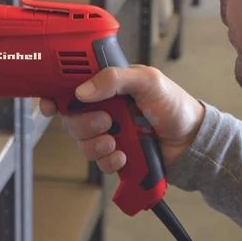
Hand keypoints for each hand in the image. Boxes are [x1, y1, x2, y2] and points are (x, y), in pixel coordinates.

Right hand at [39, 65, 204, 173]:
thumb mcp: (148, 81)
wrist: (191, 141)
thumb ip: (115, 78)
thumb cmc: (174, 105)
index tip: (50, 105)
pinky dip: (109, 161)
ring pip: (81, 142)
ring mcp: (108, 133)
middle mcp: (103, 108)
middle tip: (107, 122)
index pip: (70, 87)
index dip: (55, 96)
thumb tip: (83, 90)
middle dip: (84, 124)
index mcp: (107, 86)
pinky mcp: (114, 154)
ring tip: (116, 142)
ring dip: (96, 144)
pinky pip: (98, 161)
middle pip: (71, 118)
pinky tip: (124, 156)